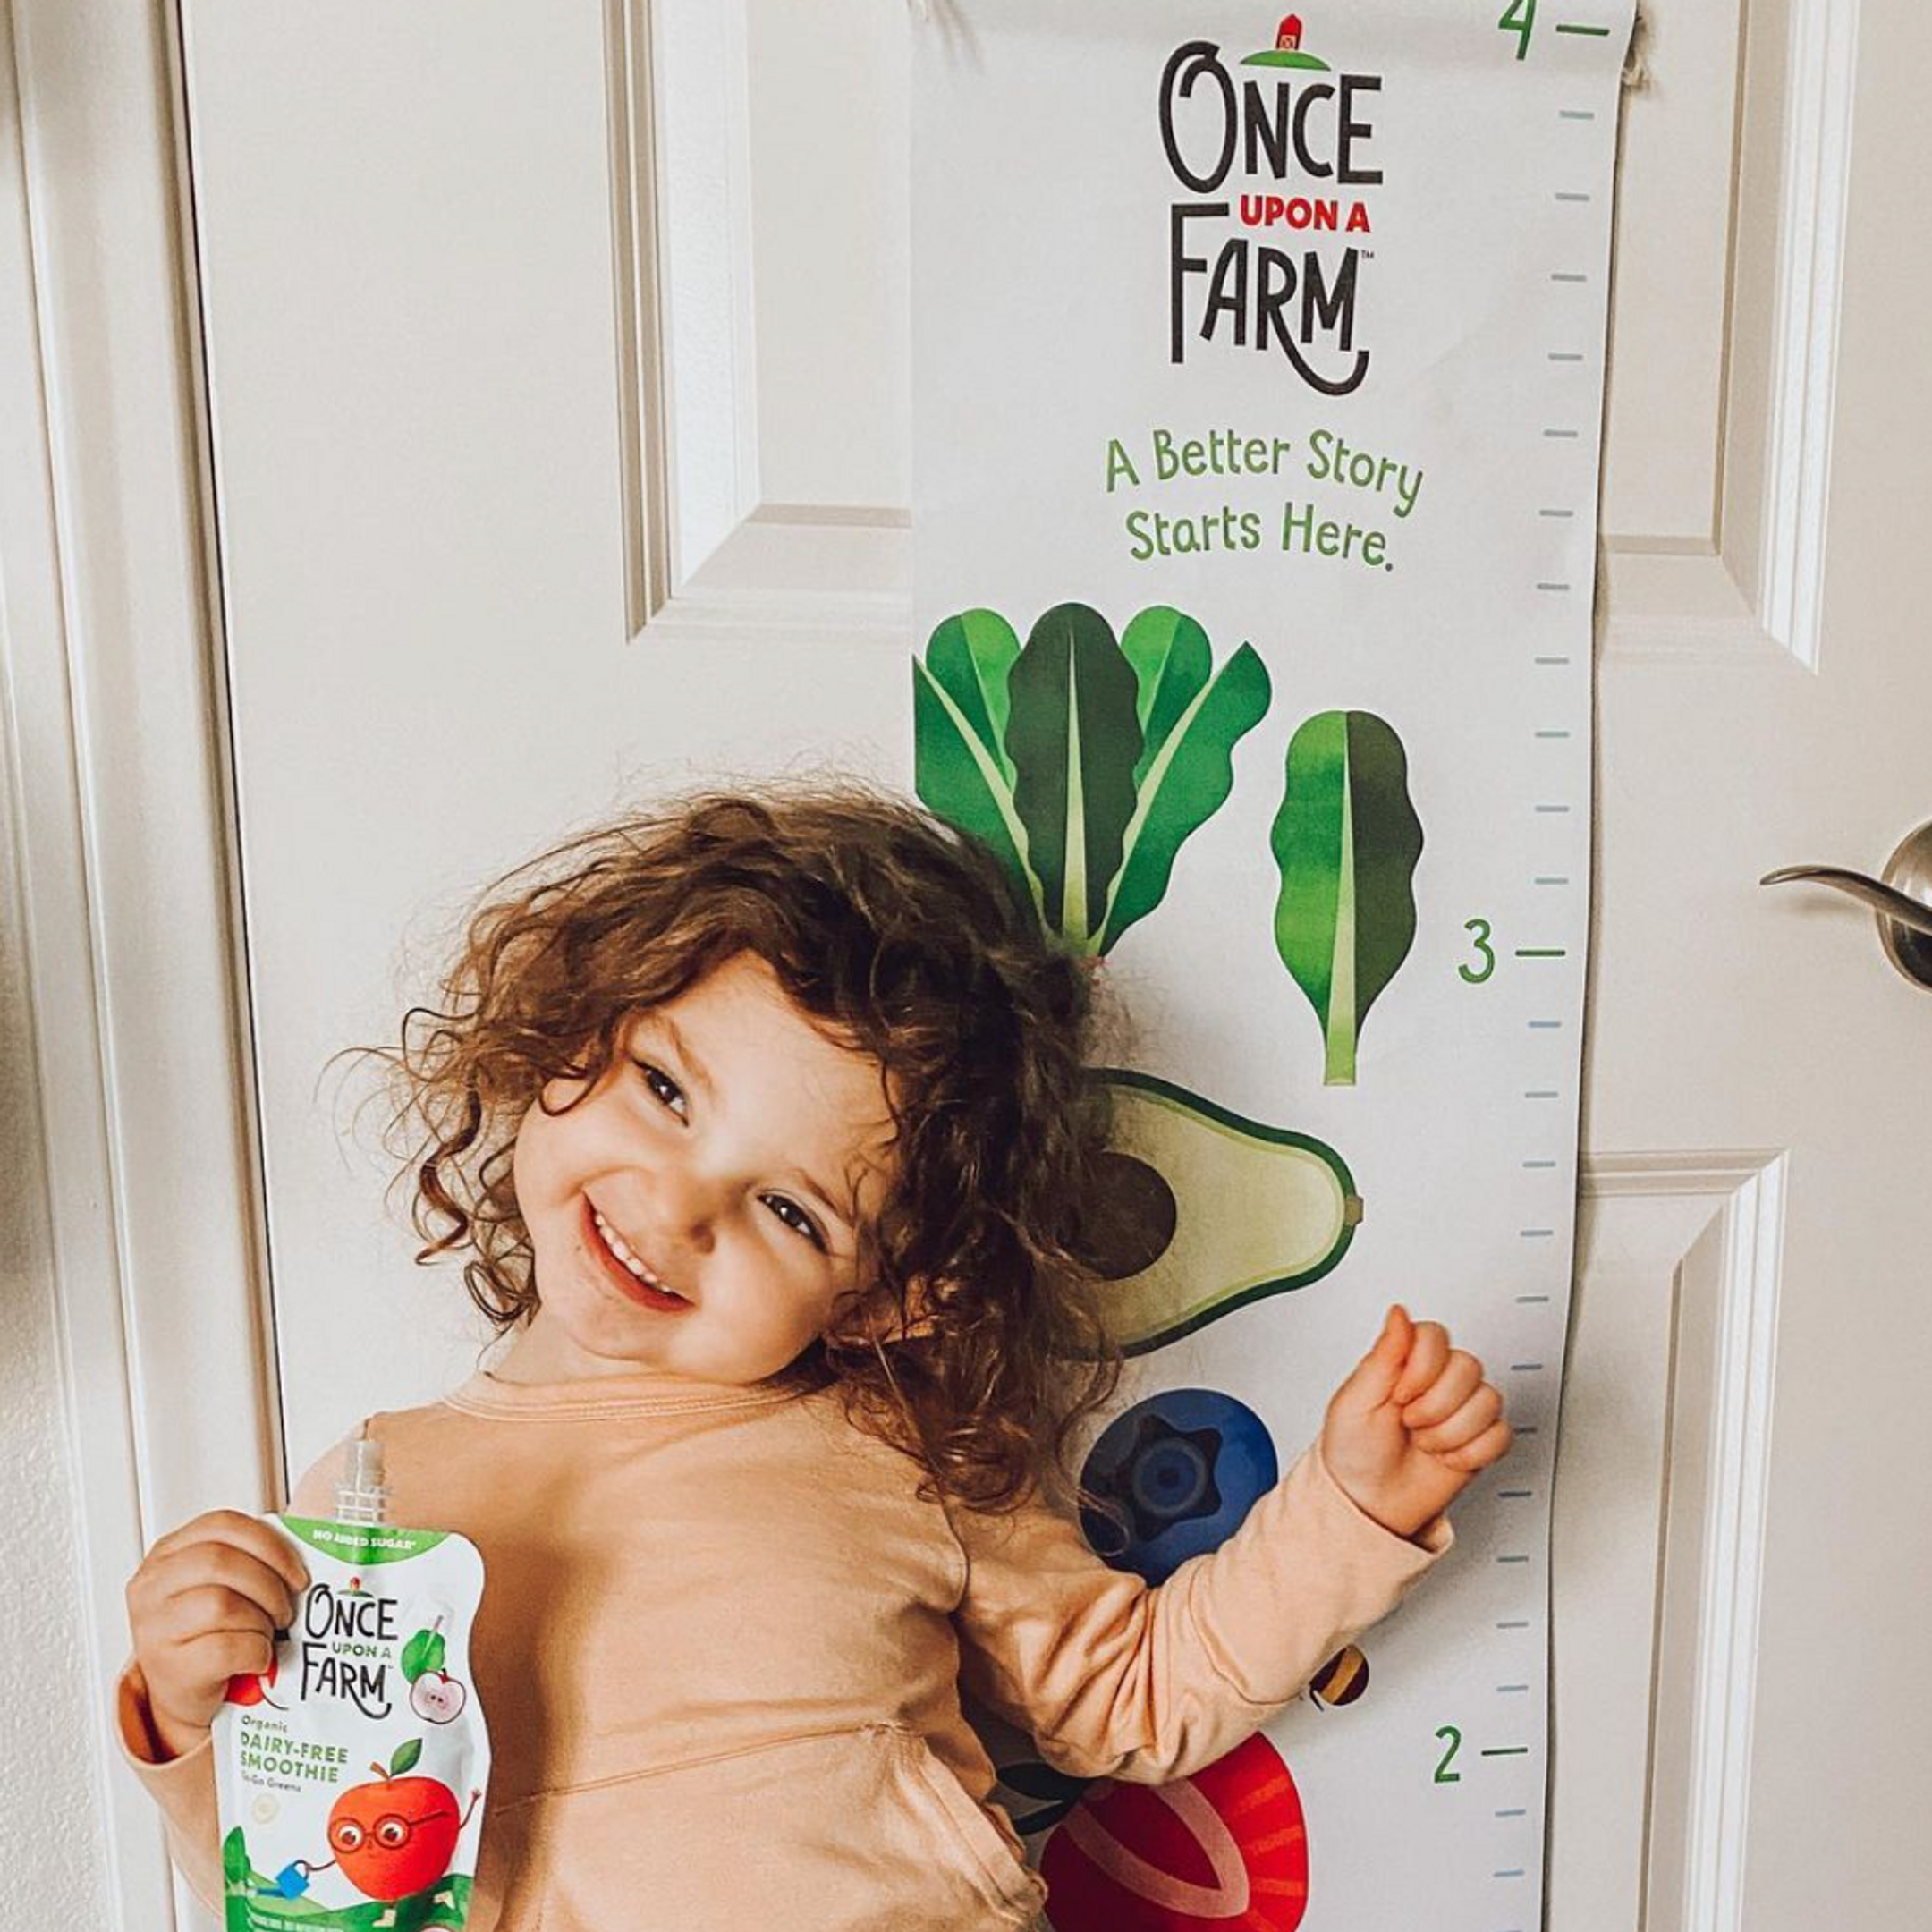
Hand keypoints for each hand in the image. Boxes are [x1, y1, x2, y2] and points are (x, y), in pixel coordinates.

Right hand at [124, 1511, 309, 1762]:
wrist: (184, 1693)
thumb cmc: (208, 1632)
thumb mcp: (218, 1584)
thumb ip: (247, 1560)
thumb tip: (308, 1550)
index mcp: (168, 1554)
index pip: (222, 1524)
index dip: (269, 1543)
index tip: (296, 1571)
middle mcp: (152, 1587)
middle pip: (222, 1562)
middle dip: (269, 1584)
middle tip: (285, 1608)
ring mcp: (154, 1629)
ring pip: (221, 1604)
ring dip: (261, 1620)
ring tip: (266, 1633)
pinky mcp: (169, 1668)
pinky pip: (226, 1649)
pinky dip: (256, 1652)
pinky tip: (257, 1657)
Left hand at [1319, 1304, 1512, 1538]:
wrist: (1369, 1503)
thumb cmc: (1353, 1452)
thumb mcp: (1356, 1400)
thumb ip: (1384, 1353)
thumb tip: (1399, 1313)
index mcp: (1404, 1362)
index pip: (1436, 1336)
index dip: (1422, 1367)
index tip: (1400, 1394)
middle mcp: (1437, 1380)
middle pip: (1468, 1366)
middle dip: (1436, 1405)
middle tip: (1410, 1423)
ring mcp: (1461, 1409)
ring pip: (1489, 1400)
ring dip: (1451, 1432)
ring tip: (1425, 1442)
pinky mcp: (1481, 1439)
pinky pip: (1502, 1434)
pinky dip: (1472, 1452)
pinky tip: (1447, 1457)